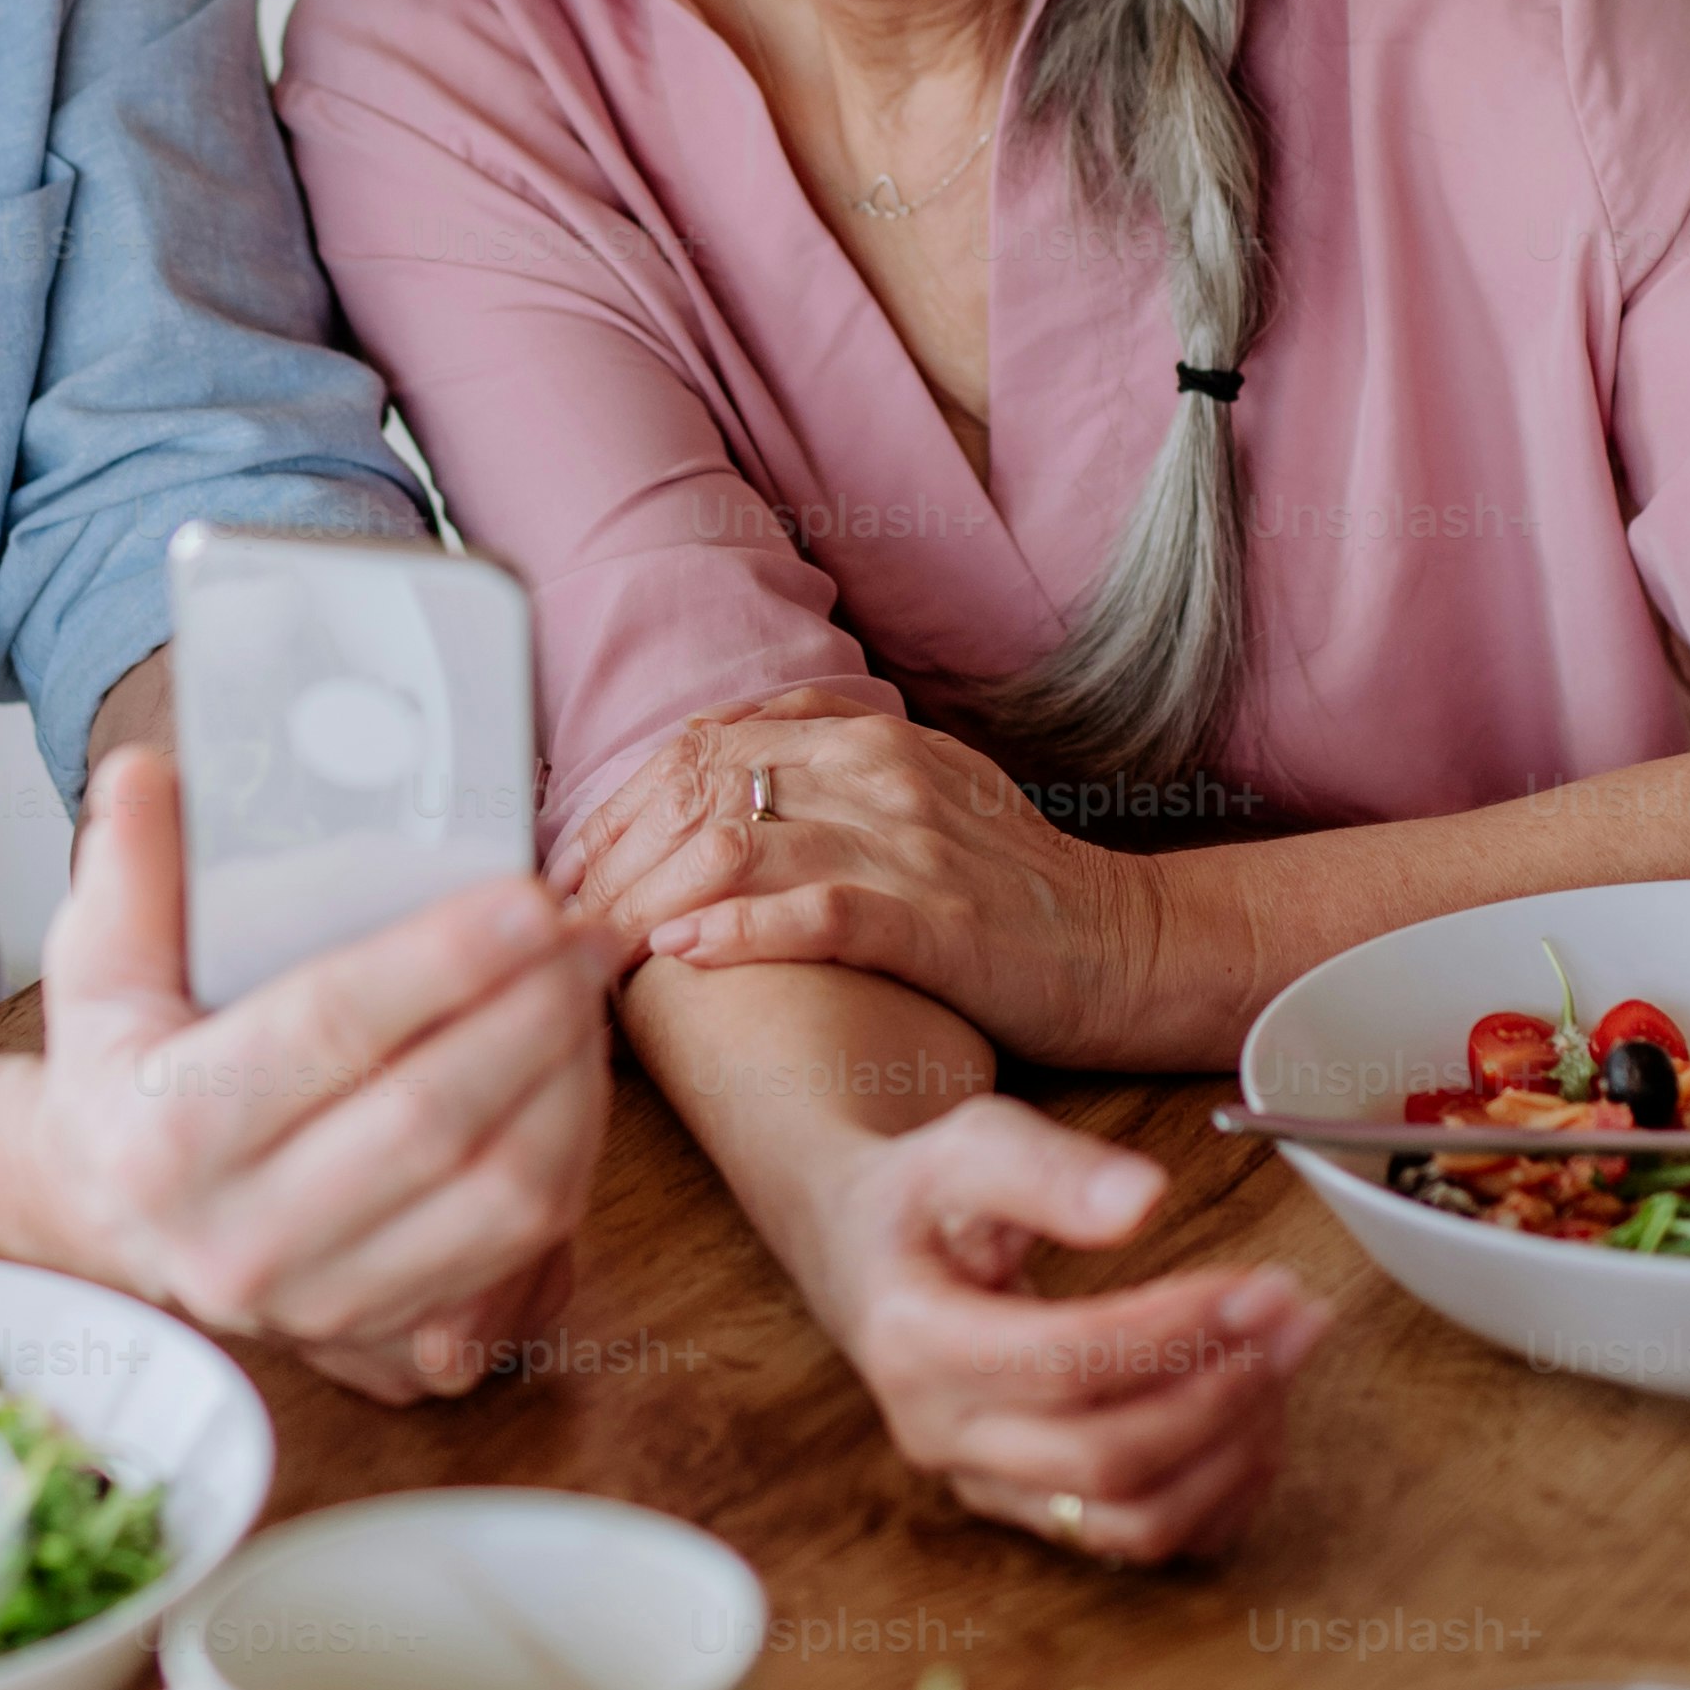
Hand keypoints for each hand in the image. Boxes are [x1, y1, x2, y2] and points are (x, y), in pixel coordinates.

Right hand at [26, 746, 630, 1402]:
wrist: (109, 1215)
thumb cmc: (124, 1071)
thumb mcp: (96, 967)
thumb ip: (124, 867)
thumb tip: (147, 772)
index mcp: (168, 1133)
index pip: (329, 1029)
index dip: (441, 961)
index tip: (526, 897)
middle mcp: (240, 1233)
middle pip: (431, 1118)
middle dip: (533, 1014)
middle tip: (584, 930)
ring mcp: (315, 1297)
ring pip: (494, 1196)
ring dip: (569, 1084)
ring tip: (588, 990)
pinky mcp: (378, 1328)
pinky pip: (514, 1247)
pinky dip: (568, 1155)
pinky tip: (576, 1074)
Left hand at [550, 689, 1184, 1066]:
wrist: (1128, 946)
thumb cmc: (1008, 889)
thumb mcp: (912, 797)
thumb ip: (819, 775)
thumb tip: (704, 784)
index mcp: (867, 736)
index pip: (703, 742)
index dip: (619, 800)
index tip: (572, 859)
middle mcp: (880, 771)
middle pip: (702, 785)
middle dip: (613, 852)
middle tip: (561, 914)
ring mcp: (909, 842)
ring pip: (740, 843)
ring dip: (649, 896)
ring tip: (594, 941)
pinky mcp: (937, 918)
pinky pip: (816, 910)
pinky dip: (739, 929)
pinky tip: (682, 953)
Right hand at [804, 1099, 1324, 1562]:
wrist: (867, 1255)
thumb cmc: (921, 1198)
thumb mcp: (966, 1145)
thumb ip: (1050, 1170)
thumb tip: (1145, 1200)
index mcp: (915, 1345)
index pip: (1066, 1363)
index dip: (1175, 1331)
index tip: (1258, 1284)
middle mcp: (943, 1437)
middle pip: (1108, 1460)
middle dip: (1223, 1392)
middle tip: (1295, 1318)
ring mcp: (987, 1487)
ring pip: (1132, 1523)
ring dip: (1232, 1452)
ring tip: (1284, 1361)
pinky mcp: (1031, 1511)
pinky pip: (1143, 1543)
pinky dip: (1220, 1495)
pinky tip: (1258, 1417)